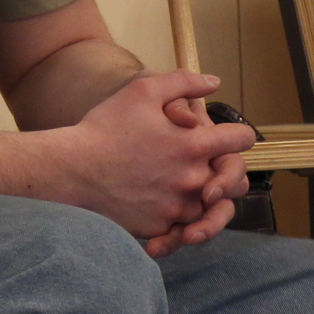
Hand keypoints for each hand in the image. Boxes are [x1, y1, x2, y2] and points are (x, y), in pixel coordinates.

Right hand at [57, 71, 252, 255]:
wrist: (72, 170)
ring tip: (188, 190)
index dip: (240, 136)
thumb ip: (184, 82)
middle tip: (212, 168)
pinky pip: (184, 231)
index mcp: (195, 145)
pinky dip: (181, 225)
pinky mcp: (160, 227)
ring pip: (211, 209)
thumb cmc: (105, 127)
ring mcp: (178, 207)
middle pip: (234, 181)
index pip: (241, 140)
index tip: (230, 138)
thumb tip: (214, 82)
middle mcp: (193, 179)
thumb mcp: (143, 91)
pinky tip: (166, 212)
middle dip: (227, 172)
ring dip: (205, 199)